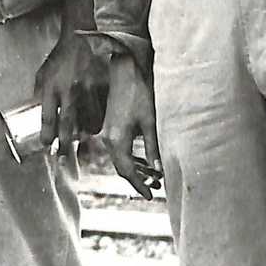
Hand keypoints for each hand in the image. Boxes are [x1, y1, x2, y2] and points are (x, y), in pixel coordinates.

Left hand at [35, 31, 107, 158]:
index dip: (47, 135)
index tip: (47, 146)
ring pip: (90, 121)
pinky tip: (99, 128)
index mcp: (51, 86)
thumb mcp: (43, 73)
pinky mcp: (102, 86)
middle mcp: (69, 89)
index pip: (48, 117)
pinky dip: (100, 121)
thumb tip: (38, 111)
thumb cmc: (60, 57)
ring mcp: (87, 89)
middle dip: (65, 145)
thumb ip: (41, 93)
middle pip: (68, 124)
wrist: (81, 39)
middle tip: (65, 159)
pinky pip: (103, 111)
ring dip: (86, 135)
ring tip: (84, 144)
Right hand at [98, 55, 162, 199]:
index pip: (127, 171)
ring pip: (120, 158)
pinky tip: (144, 161)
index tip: (151, 196)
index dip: (139, 185)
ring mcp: (106, 131)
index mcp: (116, 139)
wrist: (124, 70)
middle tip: (155, 189)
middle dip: (138, 180)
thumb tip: (158, 171)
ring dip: (135, 169)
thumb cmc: (139, 93)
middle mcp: (107, 138)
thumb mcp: (149, 122)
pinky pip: (118, 148)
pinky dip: (130, 158)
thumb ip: (152, 148)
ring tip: (154, 177)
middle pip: (121, 167)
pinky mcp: (109, 125)